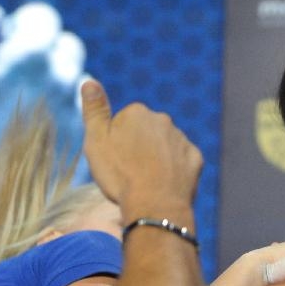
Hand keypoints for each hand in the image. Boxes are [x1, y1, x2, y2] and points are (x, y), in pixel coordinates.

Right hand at [81, 79, 202, 216]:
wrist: (155, 205)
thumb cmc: (120, 174)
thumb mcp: (96, 141)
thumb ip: (94, 110)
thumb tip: (89, 81)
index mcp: (137, 112)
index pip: (123, 122)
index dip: (117, 143)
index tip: (115, 160)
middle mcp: (163, 120)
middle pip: (146, 133)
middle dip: (139, 147)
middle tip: (130, 173)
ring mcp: (181, 139)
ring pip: (165, 146)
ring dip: (158, 159)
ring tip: (147, 182)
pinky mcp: (195, 158)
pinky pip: (182, 161)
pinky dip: (175, 170)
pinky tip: (165, 185)